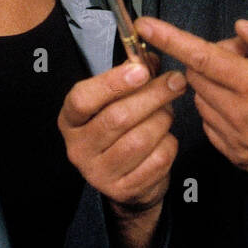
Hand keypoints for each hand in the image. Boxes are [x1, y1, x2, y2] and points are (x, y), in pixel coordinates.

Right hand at [59, 60, 185, 247]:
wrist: (125, 179)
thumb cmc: (121, 128)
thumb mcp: (119, 98)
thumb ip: (133, 74)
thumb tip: (149, 57)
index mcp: (71, 120)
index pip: (82, 99)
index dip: (112, 83)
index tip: (140, 70)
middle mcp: (78, 148)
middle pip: (118, 117)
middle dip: (153, 95)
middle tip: (176, 81)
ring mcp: (98, 173)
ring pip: (141, 139)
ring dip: (163, 121)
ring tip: (167, 113)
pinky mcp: (122, 190)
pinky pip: (157, 160)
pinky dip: (169, 145)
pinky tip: (165, 139)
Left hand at [135, 16, 247, 189]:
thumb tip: (241, 30)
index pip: (200, 56)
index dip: (169, 38)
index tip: (145, 25)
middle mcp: (238, 113)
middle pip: (196, 77)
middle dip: (210, 58)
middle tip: (245, 55)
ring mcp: (235, 138)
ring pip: (202, 101)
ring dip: (214, 85)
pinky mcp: (237, 156)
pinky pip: (211, 126)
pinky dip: (219, 110)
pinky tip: (246, 107)